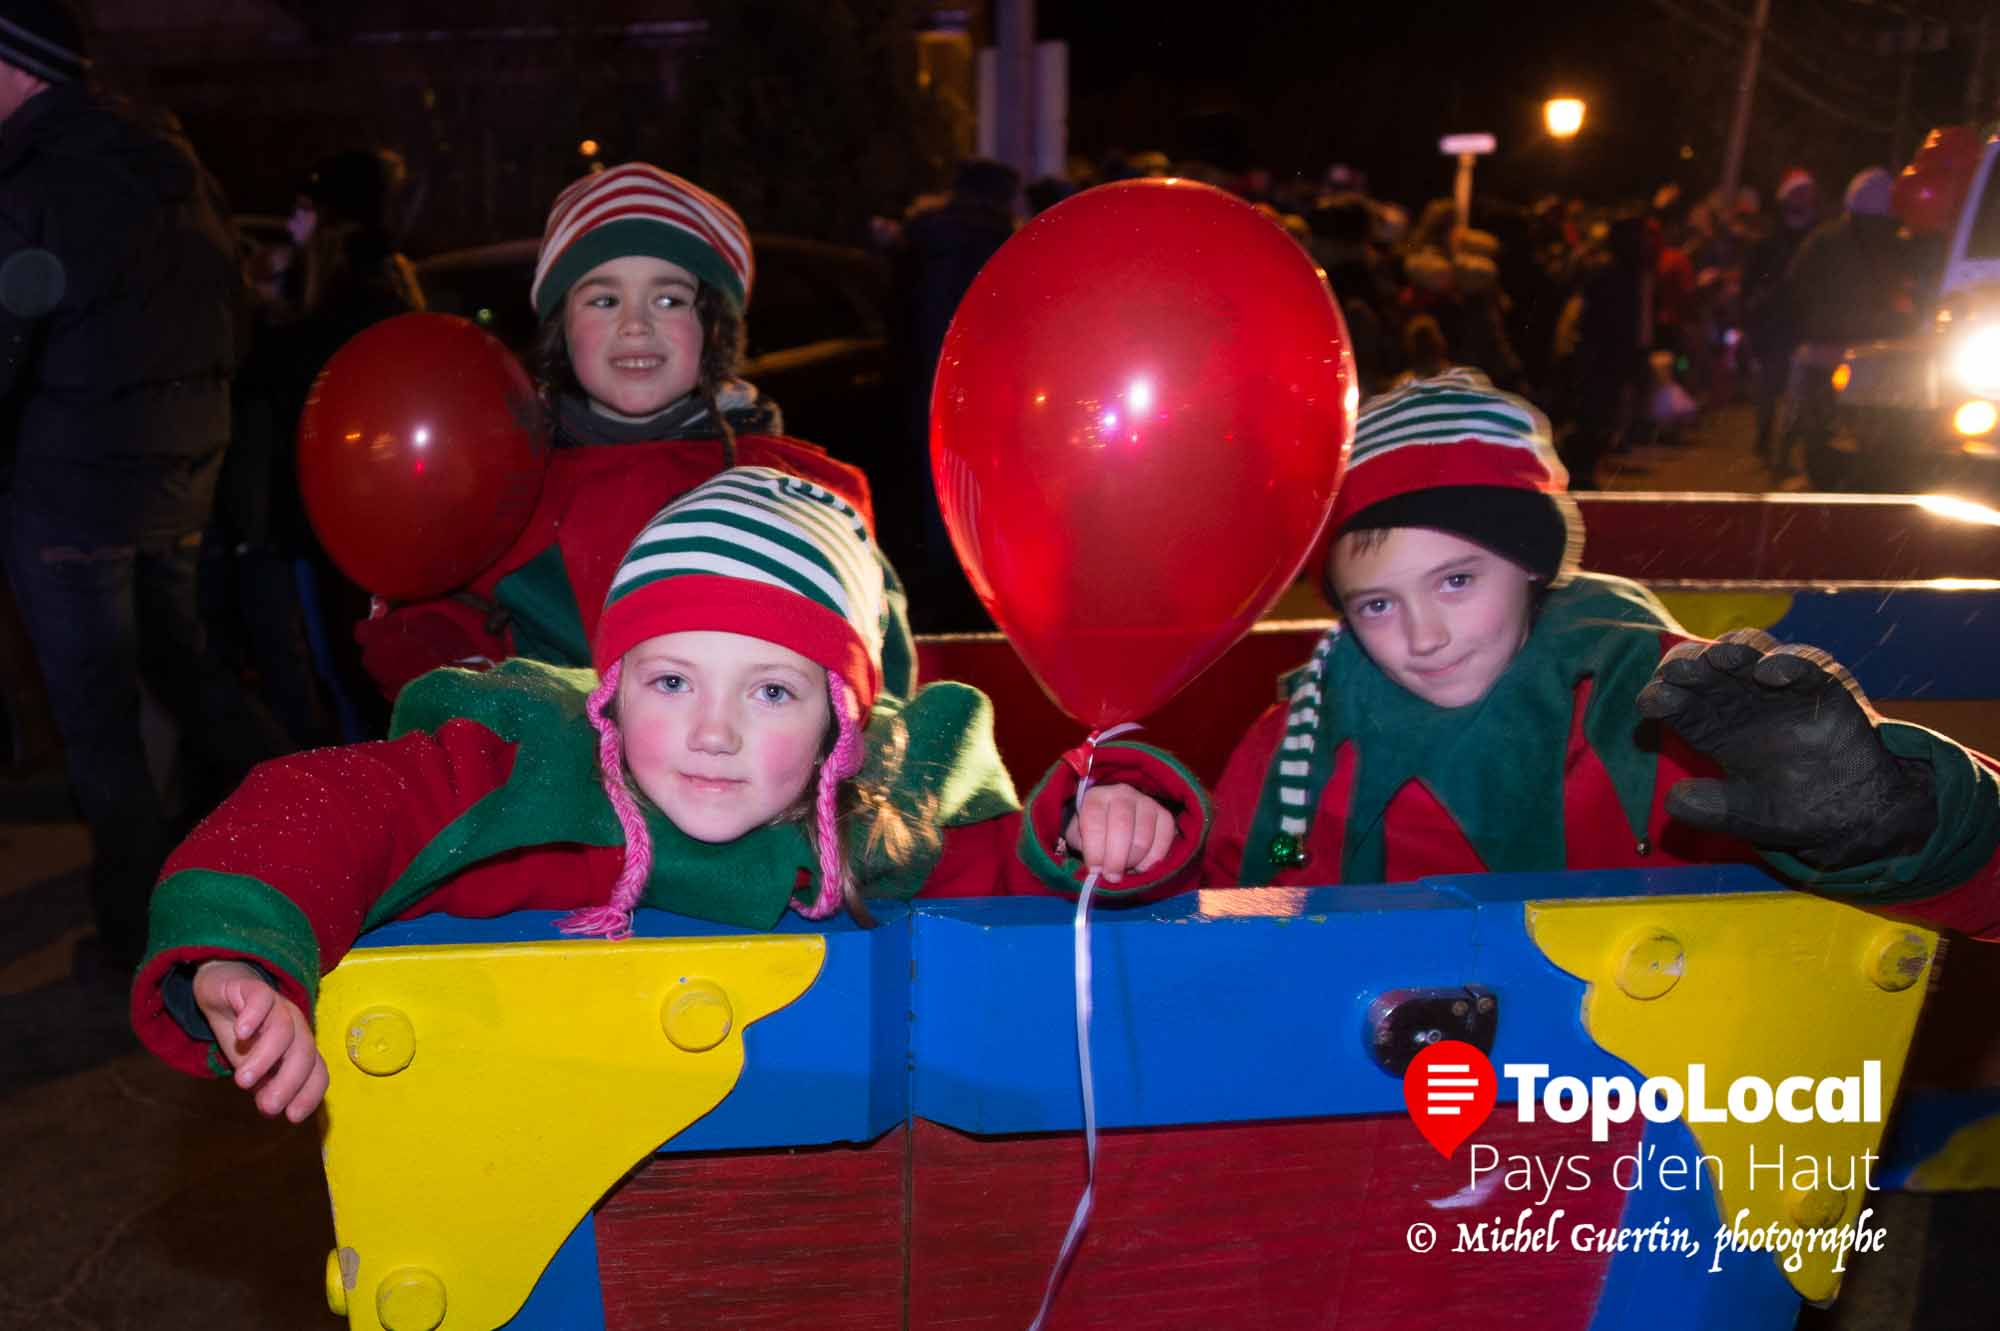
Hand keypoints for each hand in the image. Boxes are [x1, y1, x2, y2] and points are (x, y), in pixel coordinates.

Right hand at [192, 960, 328, 1122]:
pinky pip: (261, 998)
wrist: (222, 992)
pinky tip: (240, 1033)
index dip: (310, 1093)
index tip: (292, 1116)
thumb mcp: (252, 1065)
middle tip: (268, 1106)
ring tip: (243, 1080)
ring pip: (283, 1028)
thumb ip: (263, 1084)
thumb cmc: (244, 1034)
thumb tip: (271, 1108)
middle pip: (304, 1051)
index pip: (317, 1071)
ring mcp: (277, 1005)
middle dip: (289, 1082)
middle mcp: (295, 1026)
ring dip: (265, 1057)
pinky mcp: (254, 989)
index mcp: (300, 1046)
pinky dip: (253, 1016)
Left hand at [1063, 783, 1176, 883]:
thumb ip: (1082, 847)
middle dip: (1116, 860)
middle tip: (1112, 876)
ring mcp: (1146, 802)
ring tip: (1126, 868)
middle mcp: (1122, 794)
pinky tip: (1142, 865)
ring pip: (1143, 838)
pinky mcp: (1164, 814)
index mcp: (1096, 797)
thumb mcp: (1079, 835)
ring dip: (1134, 861)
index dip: (1095, 850)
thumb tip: (1096, 868)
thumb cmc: (1094, 829)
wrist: (1115, 817)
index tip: (1095, 870)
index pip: (1094, 822)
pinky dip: (1153, 859)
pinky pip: (1164, 840)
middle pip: (1122, 828)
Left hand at [1635, 629, 1934, 868]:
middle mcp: (1739, 700)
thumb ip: (1713, 809)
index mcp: (1713, 727)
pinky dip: (1788, 661)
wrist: (1856, 814)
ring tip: (1721, 657)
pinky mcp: (1821, 684)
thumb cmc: (1795, 810)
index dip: (1663, 698)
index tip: (1650, 703)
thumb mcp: (1749, 816)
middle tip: (1676, 671)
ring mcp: (1779, 688)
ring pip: (1749, 653)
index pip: (1679, 704)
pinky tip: (1771, 672)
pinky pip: (1805, 663)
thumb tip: (1672, 801)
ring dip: (1734, 650)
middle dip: (1688, 665)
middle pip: (1705, 670)